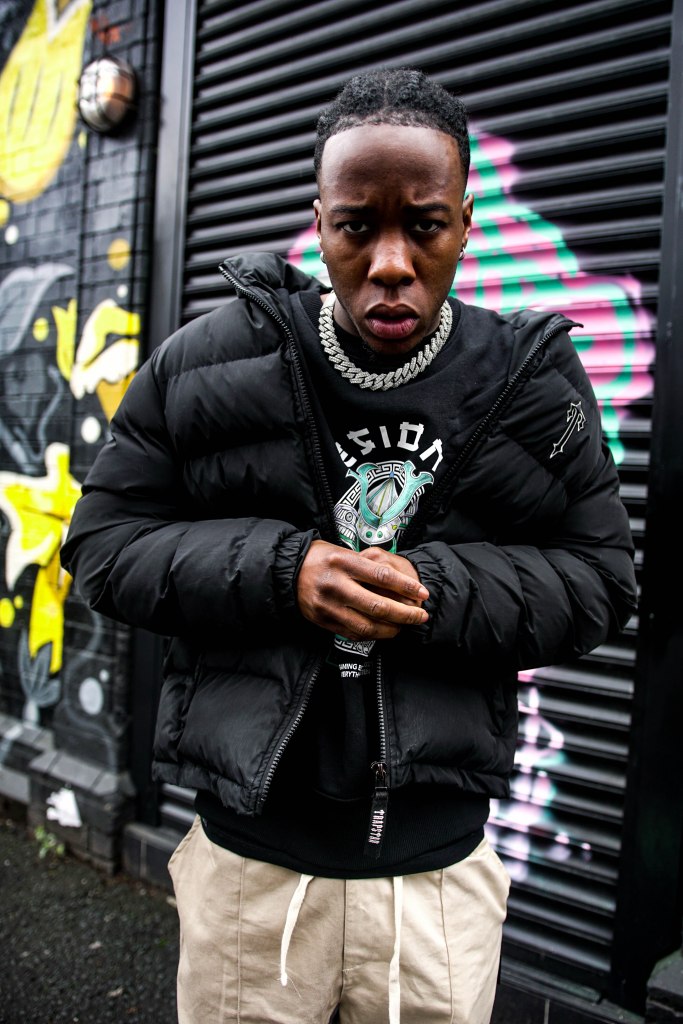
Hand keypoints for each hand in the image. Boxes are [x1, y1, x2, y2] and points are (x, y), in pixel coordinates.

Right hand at [297, 540, 428, 640]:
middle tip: (420, 616)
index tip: (423, 593)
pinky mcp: (323, 620)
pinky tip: (383, 631)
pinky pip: (353, 633)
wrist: (288, 570)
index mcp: (343, 562)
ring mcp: (328, 605)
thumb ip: (368, 566)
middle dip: (405, 614)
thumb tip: (403, 585)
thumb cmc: (321, 558)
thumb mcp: (344, 552)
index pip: (382, 576)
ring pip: (367, 625)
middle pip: (377, 605)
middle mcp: (335, 584)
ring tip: (404, 627)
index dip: (406, 586)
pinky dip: (372, 635)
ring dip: (391, 629)